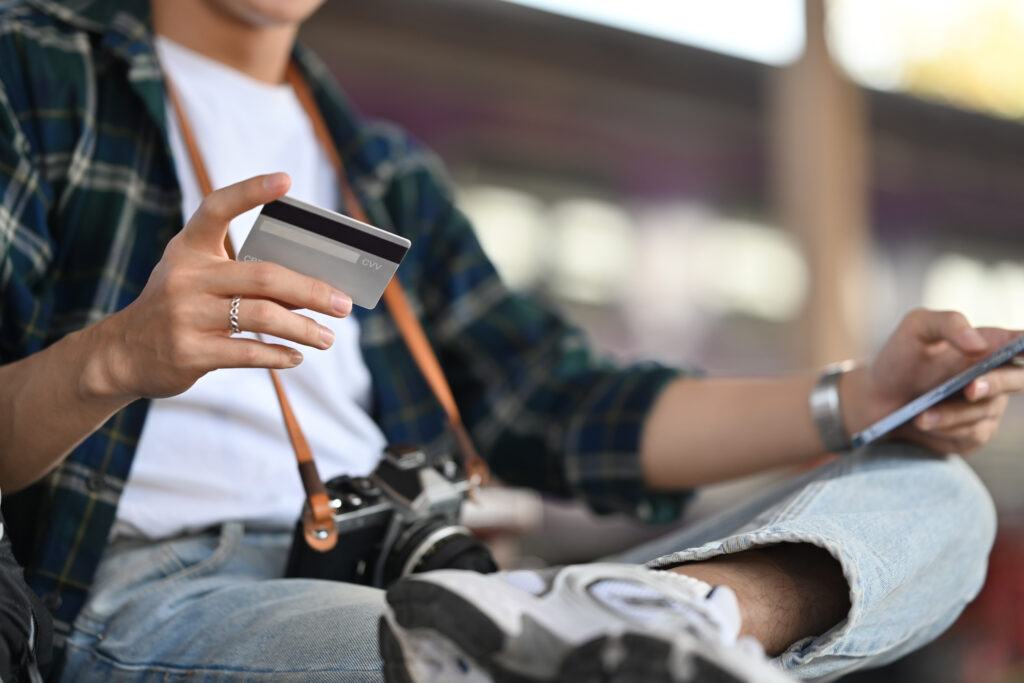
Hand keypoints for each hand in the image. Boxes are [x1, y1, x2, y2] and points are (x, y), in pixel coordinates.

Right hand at [87, 173, 352, 400]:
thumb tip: (311, 287)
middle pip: (263, 276)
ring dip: (304, 328)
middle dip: (312, 290)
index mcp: (188, 249)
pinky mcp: (188, 352)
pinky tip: (297, 356)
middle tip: (344, 303)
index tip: (286, 179)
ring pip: (262, 316)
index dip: (250, 191)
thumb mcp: (198, 280)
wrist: (121, 355)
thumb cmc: (178, 309)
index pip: (216, 208)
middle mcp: (185, 277)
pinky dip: (279, 354)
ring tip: (328, 337)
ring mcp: (184, 315)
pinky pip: (247, 352)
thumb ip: (243, 276)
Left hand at [843, 309, 1023, 454]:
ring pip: (985, 411)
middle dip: (995, 384)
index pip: (1022, 344)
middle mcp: (996, 376)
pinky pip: (970, 434)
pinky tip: (923, 423)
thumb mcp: (916, 328)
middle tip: (970, 389)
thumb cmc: (899, 357)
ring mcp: (987, 407)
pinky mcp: (973, 433)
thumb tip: (978, 344)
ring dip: (952, 413)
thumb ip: (948, 323)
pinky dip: (945, 430)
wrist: (874, 397)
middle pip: (1017, 380)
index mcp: (990, 344)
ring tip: (920, 415)